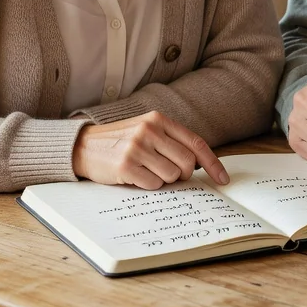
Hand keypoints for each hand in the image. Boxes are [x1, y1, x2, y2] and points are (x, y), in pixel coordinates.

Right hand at [71, 111, 228, 188]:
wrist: (84, 145)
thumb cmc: (121, 141)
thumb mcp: (147, 130)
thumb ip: (172, 141)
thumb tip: (200, 164)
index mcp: (159, 120)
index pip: (196, 144)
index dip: (213, 164)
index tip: (223, 179)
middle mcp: (150, 130)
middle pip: (187, 163)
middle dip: (183, 175)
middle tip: (170, 175)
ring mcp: (137, 147)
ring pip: (171, 176)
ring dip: (163, 180)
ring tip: (146, 171)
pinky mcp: (126, 165)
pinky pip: (153, 185)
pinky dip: (148, 185)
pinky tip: (135, 176)